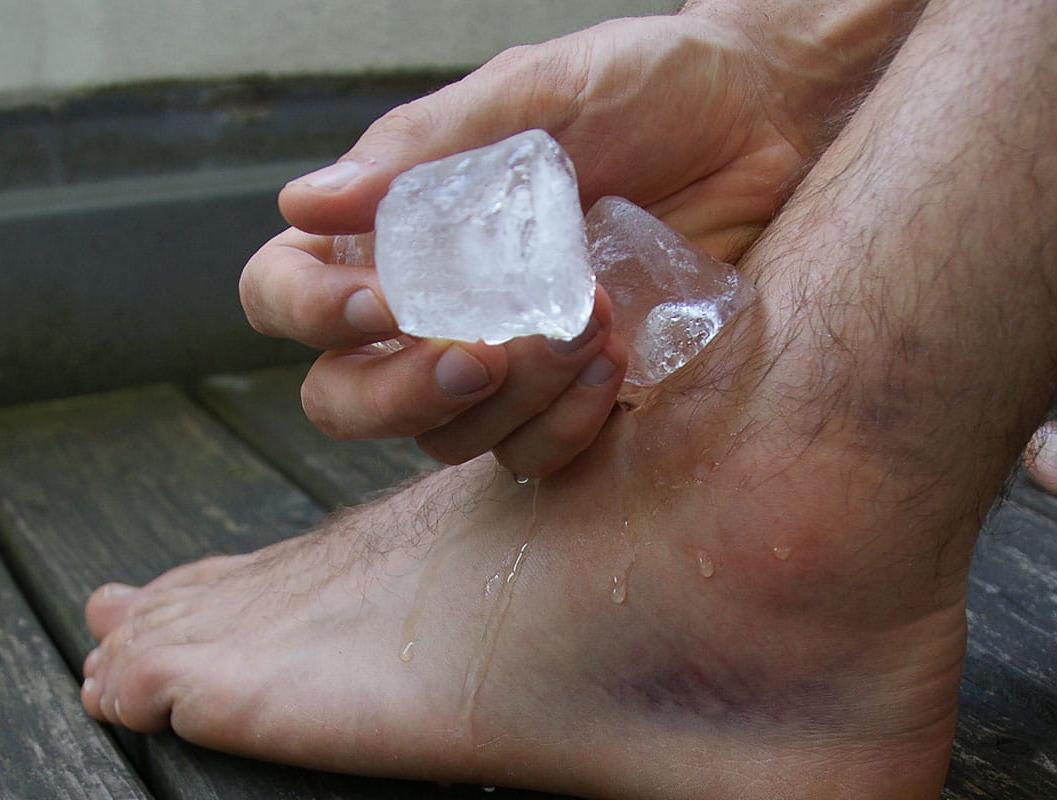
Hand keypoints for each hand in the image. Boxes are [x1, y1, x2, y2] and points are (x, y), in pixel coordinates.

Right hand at [241, 11, 880, 476]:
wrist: (768, 118)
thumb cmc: (644, 86)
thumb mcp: (531, 95)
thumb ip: (420, 151)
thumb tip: (304, 199)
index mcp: (393, 230)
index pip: (287, 295)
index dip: (312, 314)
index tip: (386, 304)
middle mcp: (428, 307)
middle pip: (344, 397)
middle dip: (400, 394)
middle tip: (483, 355)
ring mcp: (498, 363)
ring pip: (443, 438)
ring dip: (509, 400)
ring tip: (588, 325)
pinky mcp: (570, 400)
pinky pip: (531, 456)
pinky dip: (564, 426)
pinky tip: (614, 364)